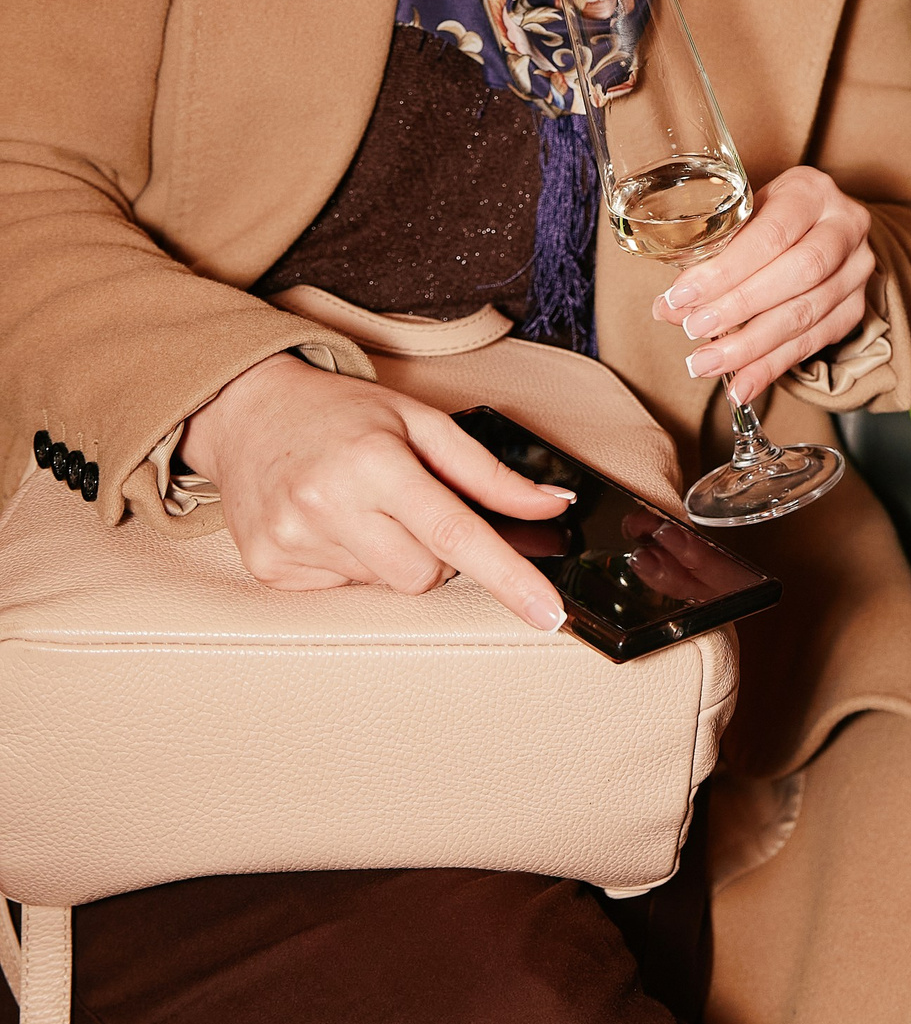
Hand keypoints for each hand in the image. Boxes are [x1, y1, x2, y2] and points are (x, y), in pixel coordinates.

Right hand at [180, 355, 573, 630]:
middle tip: (410, 506)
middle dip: (436, 551)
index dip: (508, 576)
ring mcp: (293, 542)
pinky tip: (331, 526)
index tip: (545, 612)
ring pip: (388, 586)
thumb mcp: (420, 422)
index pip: (455, 532)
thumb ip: (488, 472)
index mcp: (372, 461)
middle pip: (425, 575)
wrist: (245, 411)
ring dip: (393, 556)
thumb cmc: (339, 413)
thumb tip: (552, 505)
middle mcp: (327, 504)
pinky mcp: (270, 569)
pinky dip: (354, 564)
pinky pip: (344, 592)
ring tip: (364, 508)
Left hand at [652, 164, 873, 405]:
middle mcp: (845, 225)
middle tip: (694, 330)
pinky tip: (742, 383)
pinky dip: (773, 366)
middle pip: (798, 273)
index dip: (726, 270)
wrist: (821, 229)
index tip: (683, 296)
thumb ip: (708, 257)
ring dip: (752, 346)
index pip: (771, 233)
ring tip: (708, 363)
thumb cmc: (770, 220)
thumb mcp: (742, 219)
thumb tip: (669, 307)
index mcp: (811, 191)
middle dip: (740, 307)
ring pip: (806, 313)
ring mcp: (857, 269)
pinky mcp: (855, 307)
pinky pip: (814, 343)